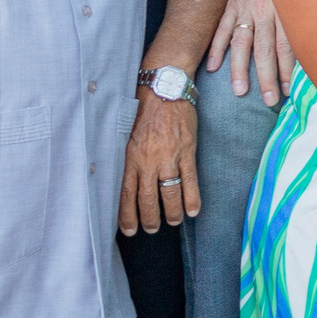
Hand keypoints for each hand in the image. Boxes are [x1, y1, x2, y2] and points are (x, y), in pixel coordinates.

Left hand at [119, 86, 198, 234]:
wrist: (164, 87)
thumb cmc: (142, 107)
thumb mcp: (126, 132)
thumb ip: (127, 156)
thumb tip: (123, 177)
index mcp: (130, 157)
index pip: (126, 195)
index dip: (127, 216)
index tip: (129, 230)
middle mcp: (147, 161)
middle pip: (148, 200)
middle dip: (149, 219)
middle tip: (151, 230)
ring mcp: (168, 157)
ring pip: (170, 194)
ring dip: (172, 213)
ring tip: (173, 222)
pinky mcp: (187, 151)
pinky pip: (190, 180)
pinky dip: (192, 199)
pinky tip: (193, 211)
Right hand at [203, 0, 296, 105]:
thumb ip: (307, 16)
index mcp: (286, 8)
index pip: (288, 45)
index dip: (288, 70)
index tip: (289, 91)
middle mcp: (265, 9)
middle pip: (265, 49)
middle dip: (267, 76)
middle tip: (269, 100)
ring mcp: (245, 6)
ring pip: (241, 42)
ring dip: (240, 68)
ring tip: (240, 91)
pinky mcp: (231, 3)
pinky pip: (222, 27)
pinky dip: (216, 47)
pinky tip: (212, 67)